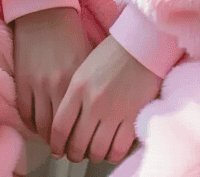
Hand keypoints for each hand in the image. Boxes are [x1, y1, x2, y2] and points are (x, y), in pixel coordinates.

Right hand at [13, 6, 93, 148]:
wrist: (45, 11)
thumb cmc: (70, 34)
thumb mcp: (87, 59)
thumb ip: (89, 87)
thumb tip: (95, 115)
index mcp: (77, 80)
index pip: (79, 124)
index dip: (81, 140)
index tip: (83, 146)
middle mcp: (57, 85)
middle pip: (59, 131)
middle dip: (64, 145)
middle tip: (68, 150)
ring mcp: (37, 84)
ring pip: (41, 127)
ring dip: (47, 138)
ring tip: (53, 140)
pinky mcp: (22, 81)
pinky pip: (25, 114)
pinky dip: (31, 124)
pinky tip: (38, 125)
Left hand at [49, 33, 161, 165]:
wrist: (142, 44)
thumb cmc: (112, 54)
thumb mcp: (84, 69)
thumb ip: (74, 95)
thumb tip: (66, 123)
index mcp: (78, 88)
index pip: (59, 127)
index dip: (57, 145)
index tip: (58, 150)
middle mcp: (93, 102)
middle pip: (77, 144)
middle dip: (74, 154)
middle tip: (76, 154)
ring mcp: (114, 111)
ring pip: (97, 151)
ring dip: (93, 156)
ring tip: (94, 152)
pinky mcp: (133, 117)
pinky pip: (118, 149)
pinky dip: (112, 155)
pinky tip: (111, 150)